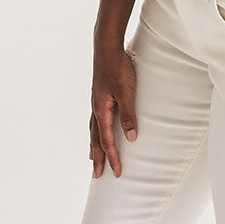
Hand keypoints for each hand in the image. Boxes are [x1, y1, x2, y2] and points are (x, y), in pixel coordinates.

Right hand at [89, 47, 138, 177]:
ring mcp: (96, 101)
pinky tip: (100, 127)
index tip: (117, 173)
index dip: (113, 158)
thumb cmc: (118, 68)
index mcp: (101, 111)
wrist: (107, 47)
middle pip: (96, 139)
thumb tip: (130, 138)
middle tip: (97, 175)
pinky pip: (96, 118)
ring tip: (93, 156)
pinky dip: (96, 129)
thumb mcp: (126, 92)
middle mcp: (96, 109)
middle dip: (97, 158)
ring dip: (94, 145)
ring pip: (94, 129)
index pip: (107, 141)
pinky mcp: (100, 94)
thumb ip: (128, 115)